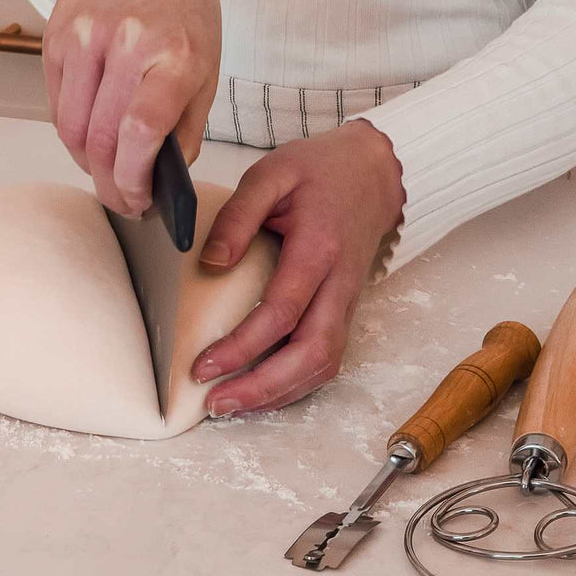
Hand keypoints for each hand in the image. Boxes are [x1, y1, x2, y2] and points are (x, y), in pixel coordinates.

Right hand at [43, 0, 221, 215]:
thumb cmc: (180, 1)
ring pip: (71, 130)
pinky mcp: (55, 40)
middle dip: (112, 185)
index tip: (141, 202)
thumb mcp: (207, 57)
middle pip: (102, 139)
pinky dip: (72, 135)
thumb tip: (166, 177)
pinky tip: (91, 140)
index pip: (142, 130)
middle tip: (125, 203)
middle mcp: (126, 44)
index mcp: (174, 53)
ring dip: (88, 165)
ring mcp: (84, 40)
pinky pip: (57, 107)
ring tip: (109, 175)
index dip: (136, 179)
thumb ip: (187, 120)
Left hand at [191, 119, 405, 414]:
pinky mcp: (345, 307)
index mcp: (319, 248)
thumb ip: (238, 216)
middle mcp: (340, 282)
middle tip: (216, 402)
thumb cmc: (320, 170)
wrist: (373, 171)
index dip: (242, 347)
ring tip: (233, 404)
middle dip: (263, 387)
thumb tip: (210, 263)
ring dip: (280, 392)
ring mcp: (347, 299)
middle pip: (311, 353)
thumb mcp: (271, 174)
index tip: (202, 365)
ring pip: (325, 363)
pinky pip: (327, 356)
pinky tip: (262, 389)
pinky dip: (297, 382)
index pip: (282, 313)